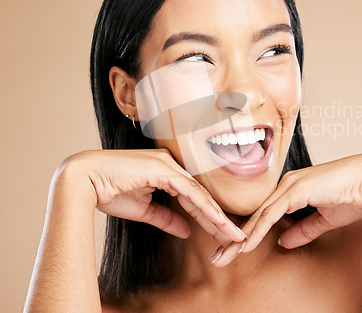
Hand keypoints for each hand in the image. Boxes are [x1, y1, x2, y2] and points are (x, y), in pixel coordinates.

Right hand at [62, 148, 245, 245]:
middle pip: (202, 196)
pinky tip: (217, 220)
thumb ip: (167, 219)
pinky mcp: (162, 168)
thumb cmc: (109, 190)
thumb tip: (187, 231)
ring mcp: (168, 164)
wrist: (83, 180)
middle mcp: (172, 166)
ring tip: (234, 235)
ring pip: (200, 194)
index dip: (210, 218)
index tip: (224, 235)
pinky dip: (203, 206)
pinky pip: (188, 190)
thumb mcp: (144, 210)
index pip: (195, 199)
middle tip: (238, 238)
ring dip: (217, 217)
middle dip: (220, 220)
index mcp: (168, 172)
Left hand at [210, 153, 361, 265]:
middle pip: (254, 215)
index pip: (263, 214)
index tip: (234, 251)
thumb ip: (303, 230)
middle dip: (235, 238)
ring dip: (240, 239)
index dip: (248, 234)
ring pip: (258, 215)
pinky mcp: (295, 190)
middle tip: (219, 258)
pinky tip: (245, 247)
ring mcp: (289, 185)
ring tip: (223, 258)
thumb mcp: (324, 219)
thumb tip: (282, 243)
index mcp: (292, 189)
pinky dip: (257, 231)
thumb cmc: (354, 195)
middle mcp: (286, 184)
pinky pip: (270, 214)